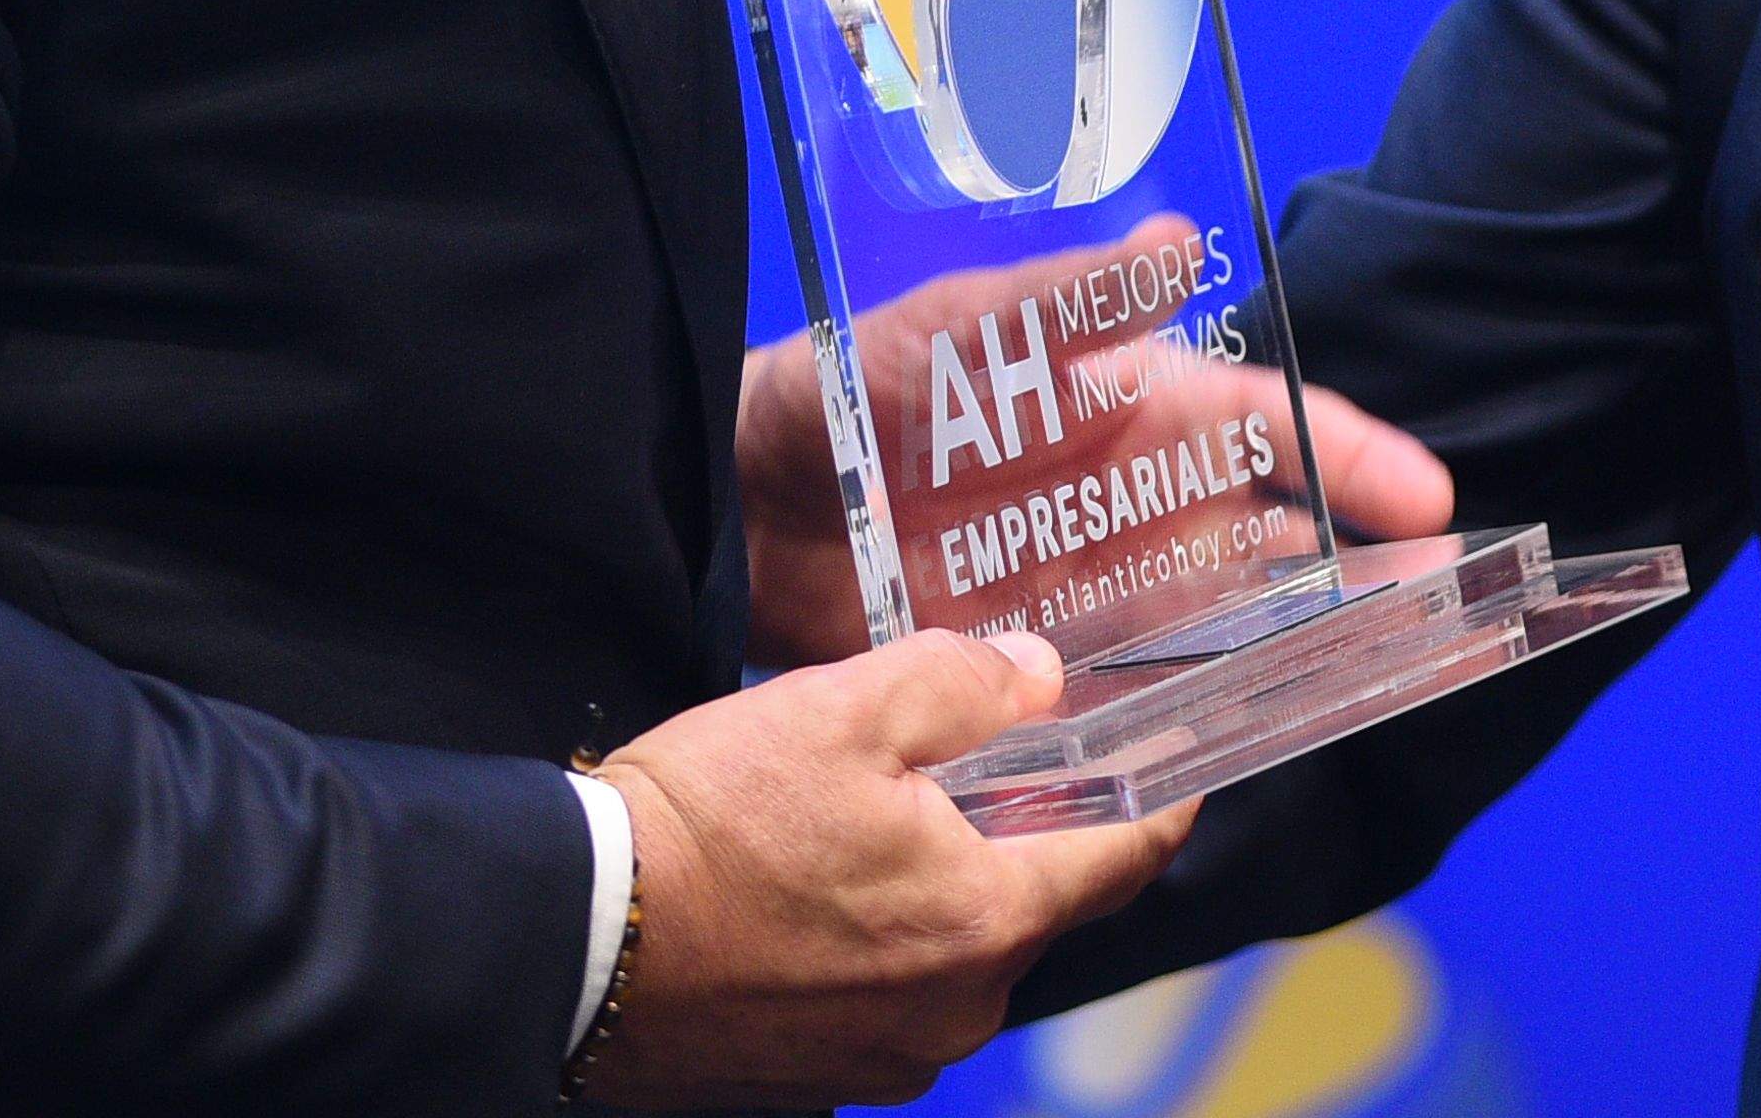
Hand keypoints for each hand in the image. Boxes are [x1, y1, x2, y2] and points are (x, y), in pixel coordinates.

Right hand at [577, 630, 1198, 1108]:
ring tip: (842, 818)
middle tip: (948, 755)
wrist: (573, 939)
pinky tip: (798, 890)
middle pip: (1025, 901)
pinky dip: (863, 942)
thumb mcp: (844, 708)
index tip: (1186, 764)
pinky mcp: (817, 1080)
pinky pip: (878, 994)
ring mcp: (885, 1059)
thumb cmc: (709, 823)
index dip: (1164, 799)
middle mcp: (957, 1011)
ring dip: (924, 886)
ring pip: (948, 949)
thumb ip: (965, 685)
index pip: (1126, 860)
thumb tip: (1039, 682)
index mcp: (987, 922)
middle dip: (1004, 828)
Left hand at [737, 238, 1457, 665]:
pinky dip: (1199, 715)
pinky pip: (1147, 695)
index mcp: (1131, 409)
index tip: (1424, 497)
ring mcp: (1097, 594)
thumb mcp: (959, 334)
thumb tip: (1178, 243)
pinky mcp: (1048, 670)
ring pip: (1231, 624)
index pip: (1268, 428)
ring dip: (1302, 650)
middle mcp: (1134, 505)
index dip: (1351, 457)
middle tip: (1444, 612)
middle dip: (1363, 568)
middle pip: (1275, 537)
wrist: (746, 507)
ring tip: (1382, 679)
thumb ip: (1066, 302)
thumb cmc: (855, 393)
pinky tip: (1241, 741)